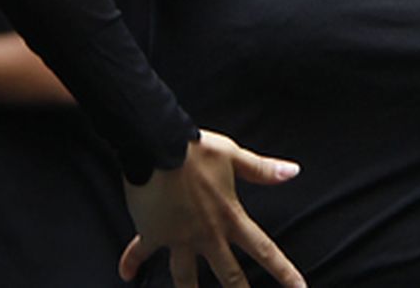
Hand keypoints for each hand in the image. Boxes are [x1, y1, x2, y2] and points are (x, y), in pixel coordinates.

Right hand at [119, 130, 304, 287]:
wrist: (157, 145)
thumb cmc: (195, 149)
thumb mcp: (233, 156)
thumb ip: (262, 170)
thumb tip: (293, 171)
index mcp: (229, 216)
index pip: (264, 250)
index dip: (284, 271)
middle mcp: (206, 233)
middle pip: (228, 274)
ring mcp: (179, 236)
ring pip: (185, 275)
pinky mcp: (153, 232)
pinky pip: (140, 251)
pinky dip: (132, 261)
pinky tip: (126, 273)